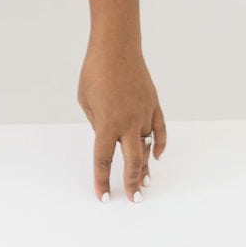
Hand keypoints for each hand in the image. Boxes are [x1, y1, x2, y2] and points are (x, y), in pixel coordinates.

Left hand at [77, 43, 166, 201]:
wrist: (116, 47)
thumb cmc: (95, 73)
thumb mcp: (86, 103)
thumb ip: (98, 125)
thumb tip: (110, 140)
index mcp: (106, 124)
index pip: (103, 161)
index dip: (102, 181)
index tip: (104, 197)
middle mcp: (128, 122)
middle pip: (132, 161)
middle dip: (133, 182)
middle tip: (135, 198)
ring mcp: (144, 113)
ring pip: (146, 146)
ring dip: (145, 166)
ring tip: (145, 182)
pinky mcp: (153, 104)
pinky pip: (159, 129)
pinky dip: (159, 143)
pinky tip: (157, 156)